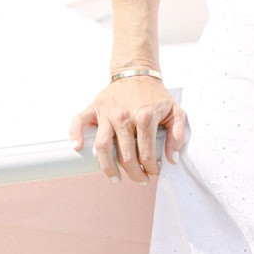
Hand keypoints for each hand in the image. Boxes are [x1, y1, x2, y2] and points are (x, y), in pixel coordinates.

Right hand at [69, 74, 187, 183]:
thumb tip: (172, 159)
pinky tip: (78, 148)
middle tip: (140, 180)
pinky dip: (75, 134)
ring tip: (115, 178)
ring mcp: (107, 113)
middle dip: (134, 173)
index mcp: (145, 117)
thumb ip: (178, 135)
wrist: (137, 73)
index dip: (151, 168)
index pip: (146, 153)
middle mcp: (124, 116)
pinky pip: (79, 121)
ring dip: (107, 167)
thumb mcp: (176, 112)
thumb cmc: (156, 96)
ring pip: (102, 146)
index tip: (153, 173)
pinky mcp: (94, 107)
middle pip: (125, 155)